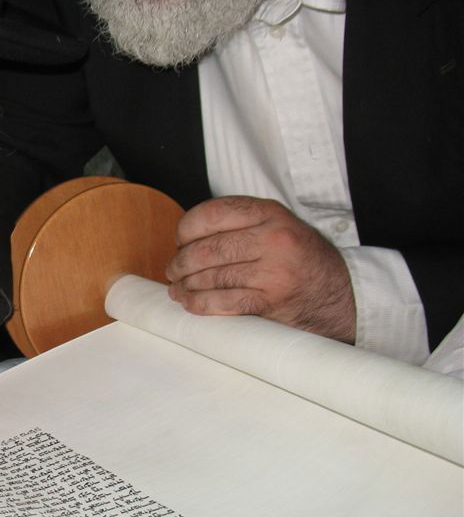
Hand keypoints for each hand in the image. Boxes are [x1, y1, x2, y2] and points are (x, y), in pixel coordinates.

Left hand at [165, 196, 355, 341]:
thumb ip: (242, 225)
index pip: (212, 213)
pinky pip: (222, 301)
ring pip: (211, 276)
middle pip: (207, 249)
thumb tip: (189, 237)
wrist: (343, 295)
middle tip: (173, 270)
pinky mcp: (271, 300)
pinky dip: (199, 303)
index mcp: (270, 213)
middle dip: (181, 262)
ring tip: (178, 289)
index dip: (186, 228)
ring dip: (186, 285)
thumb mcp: (279, 227)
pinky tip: (190, 303)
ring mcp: (273, 270)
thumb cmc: (303, 260)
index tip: (180, 240)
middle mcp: (272, 238)